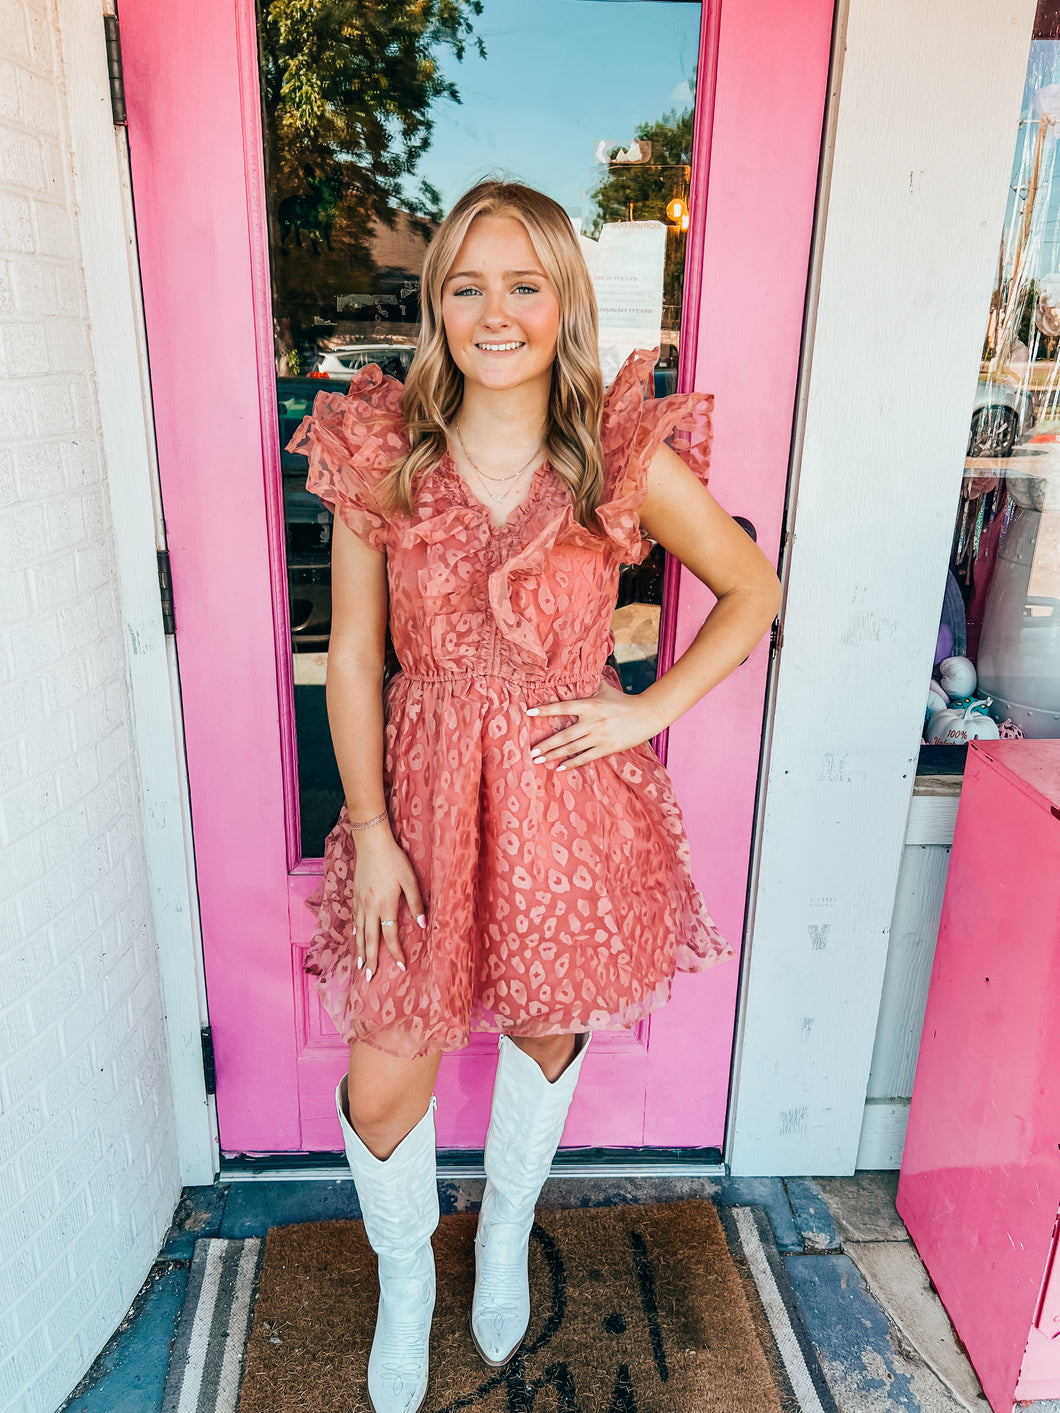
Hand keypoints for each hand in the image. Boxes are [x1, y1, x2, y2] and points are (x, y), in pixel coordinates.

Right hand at [350, 827, 425, 980]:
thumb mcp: (410, 880)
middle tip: (369, 978)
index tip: (401, 967)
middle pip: (370, 939)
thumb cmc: (394, 860)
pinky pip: (355, 919)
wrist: (371, 843)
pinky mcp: (356, 894)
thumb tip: (422, 924)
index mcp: (385, 905)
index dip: (396, 953)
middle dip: (371, 959)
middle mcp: (370, 908)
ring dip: (360, 950)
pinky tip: (356, 937)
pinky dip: (356, 931)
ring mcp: (360, 902)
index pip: (390, 936)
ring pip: (359, 931)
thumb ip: (416, 903)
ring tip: (360, 965)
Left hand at [527, 679, 665, 770]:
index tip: (529, 712)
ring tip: (538, 760)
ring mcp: (599, 736)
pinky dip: (572, 763)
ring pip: (572, 748)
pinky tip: (559, 768)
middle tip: (531, 751)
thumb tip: (579, 668)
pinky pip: (585, 757)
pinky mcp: (607, 748)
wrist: (646, 715)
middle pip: (564, 735)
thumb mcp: (605, 689)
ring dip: (554, 755)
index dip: (546, 710)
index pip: (563, 707)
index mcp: (590, 705)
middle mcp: (592, 721)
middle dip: (546, 744)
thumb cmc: (623, 701)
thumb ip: (590, 682)